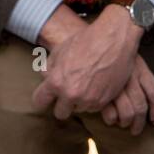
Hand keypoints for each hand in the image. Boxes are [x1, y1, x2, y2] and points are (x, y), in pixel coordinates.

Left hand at [32, 4, 143, 118]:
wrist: (113, 41)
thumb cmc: (86, 41)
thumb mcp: (60, 50)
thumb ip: (49, 68)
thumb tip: (45, 78)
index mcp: (56, 82)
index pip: (39, 102)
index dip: (40, 102)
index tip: (43, 102)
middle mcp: (71, 95)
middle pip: (60, 113)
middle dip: (61, 105)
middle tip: (66, 94)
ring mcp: (89, 100)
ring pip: (78, 109)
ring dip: (79, 101)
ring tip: (85, 84)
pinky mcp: (104, 101)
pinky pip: (93, 107)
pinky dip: (93, 99)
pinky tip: (96, 85)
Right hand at [99, 55, 153, 135]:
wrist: (93, 40)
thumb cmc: (110, 49)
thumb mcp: (130, 56)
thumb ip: (138, 72)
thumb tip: (145, 93)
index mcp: (140, 70)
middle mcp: (131, 79)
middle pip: (141, 108)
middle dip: (139, 123)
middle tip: (136, 130)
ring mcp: (115, 86)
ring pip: (128, 114)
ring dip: (126, 123)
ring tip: (122, 124)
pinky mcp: (100, 92)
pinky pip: (110, 114)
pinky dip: (111, 119)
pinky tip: (109, 119)